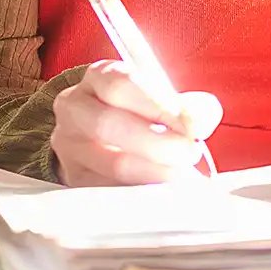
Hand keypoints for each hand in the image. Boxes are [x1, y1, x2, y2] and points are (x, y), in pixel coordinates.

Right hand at [50, 62, 221, 185]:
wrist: (106, 139)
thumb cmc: (141, 112)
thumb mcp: (162, 98)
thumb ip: (187, 105)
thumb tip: (200, 122)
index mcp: (99, 77)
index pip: (123, 85)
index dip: (160, 104)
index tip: (193, 124)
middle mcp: (75, 108)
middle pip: (110, 124)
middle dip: (158, 142)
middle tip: (189, 153)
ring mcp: (69, 147)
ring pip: (112, 163)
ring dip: (155, 172)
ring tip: (182, 174)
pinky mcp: (74, 180)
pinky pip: (109, 191)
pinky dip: (142, 192)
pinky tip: (163, 191)